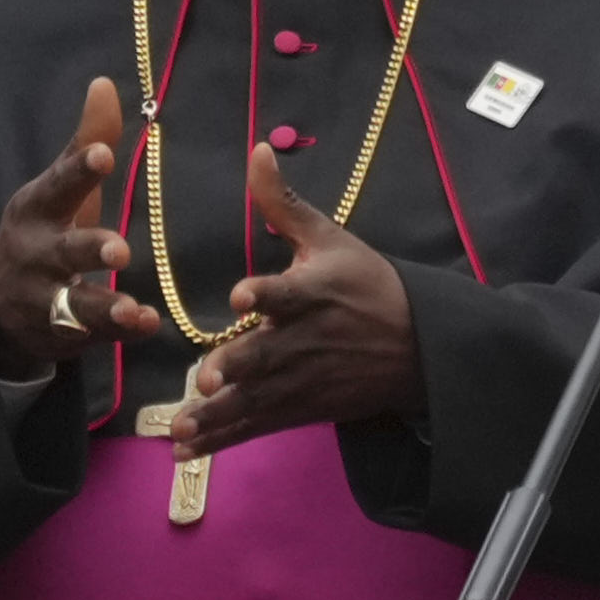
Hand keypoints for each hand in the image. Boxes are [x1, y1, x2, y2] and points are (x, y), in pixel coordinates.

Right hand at [0, 78, 161, 378]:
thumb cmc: (43, 231)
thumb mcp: (57, 189)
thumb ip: (85, 141)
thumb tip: (105, 82)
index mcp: (36, 209)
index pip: (58, 186)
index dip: (80, 170)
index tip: (104, 155)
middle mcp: (36, 255)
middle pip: (64, 251)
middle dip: (89, 249)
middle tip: (119, 249)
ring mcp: (46, 300)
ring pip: (74, 304)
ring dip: (104, 306)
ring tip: (130, 307)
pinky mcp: (62, 334)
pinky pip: (93, 335)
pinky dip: (119, 332)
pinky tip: (146, 324)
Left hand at [180, 143, 419, 448]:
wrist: (418, 346)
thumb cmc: (366, 284)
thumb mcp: (331, 239)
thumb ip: (284, 203)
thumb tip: (256, 149)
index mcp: (315, 292)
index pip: (289, 293)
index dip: (265, 292)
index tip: (240, 295)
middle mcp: (307, 340)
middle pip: (271, 356)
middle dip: (240, 368)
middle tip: (207, 377)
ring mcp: (304, 381)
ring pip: (258, 400)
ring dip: (219, 416)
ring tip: (180, 429)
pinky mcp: (302, 409)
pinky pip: (258, 426)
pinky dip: (223, 440)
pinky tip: (183, 449)